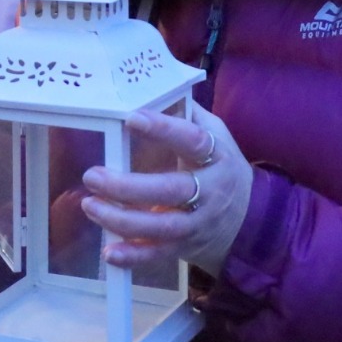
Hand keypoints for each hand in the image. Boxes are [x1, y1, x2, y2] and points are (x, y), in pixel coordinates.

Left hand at [80, 105, 251, 277]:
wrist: (251, 222)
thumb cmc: (221, 168)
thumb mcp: (217, 136)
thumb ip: (189, 114)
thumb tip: (158, 85)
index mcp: (217, 157)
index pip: (192, 140)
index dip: (164, 129)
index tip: (131, 118)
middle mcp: (210, 192)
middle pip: (171, 190)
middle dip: (129, 186)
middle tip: (93, 175)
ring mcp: (198, 224)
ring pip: (162, 227)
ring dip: (123, 220)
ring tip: (90, 205)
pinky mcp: (187, 248)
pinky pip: (160, 255)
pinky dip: (134, 257)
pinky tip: (109, 253)